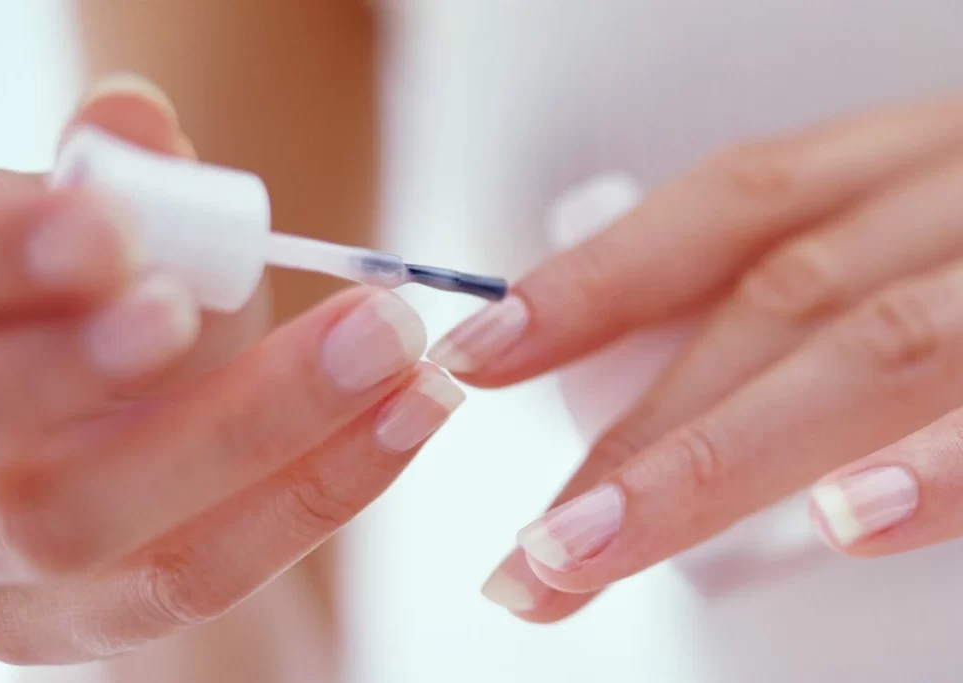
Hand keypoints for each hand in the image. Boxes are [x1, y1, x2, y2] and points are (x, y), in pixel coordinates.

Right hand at [0, 75, 463, 663]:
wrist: (130, 456)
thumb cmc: (108, 325)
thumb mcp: (106, 249)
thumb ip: (113, 185)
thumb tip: (134, 116)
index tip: (108, 227)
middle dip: (82, 358)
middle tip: (194, 303)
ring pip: (88, 519)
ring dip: (252, 425)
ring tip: (386, 348)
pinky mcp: (87, 623)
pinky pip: (197, 573)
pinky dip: (314, 491)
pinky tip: (406, 414)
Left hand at [428, 94, 962, 619]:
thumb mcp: (916, 238)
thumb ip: (807, 295)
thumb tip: (653, 390)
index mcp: (910, 159)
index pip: (725, 206)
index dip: (597, 277)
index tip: (484, 356)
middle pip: (774, 302)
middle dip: (641, 434)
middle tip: (535, 549)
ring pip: (872, 347)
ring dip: (727, 460)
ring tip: (603, 547)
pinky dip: (944, 466)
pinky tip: (848, 521)